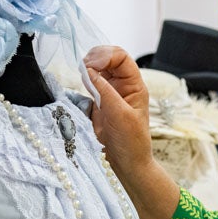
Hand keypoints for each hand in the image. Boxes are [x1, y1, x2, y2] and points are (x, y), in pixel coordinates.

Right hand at [84, 45, 152, 180]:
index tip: (92, 65)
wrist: (126, 162)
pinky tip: (82, 83)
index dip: (106, 56)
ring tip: (82, 75)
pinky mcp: (100, 101)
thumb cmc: (131, 142)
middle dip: (95, 58)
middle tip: (83, 67)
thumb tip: (90, 71)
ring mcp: (111, 92)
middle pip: (109, 59)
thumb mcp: (120, 116)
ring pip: (98, 69)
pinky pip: (91, 82)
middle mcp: (124, 86)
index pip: (122, 57)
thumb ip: (105, 92)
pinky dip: (84, 79)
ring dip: (89, 67)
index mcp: (135, 86)